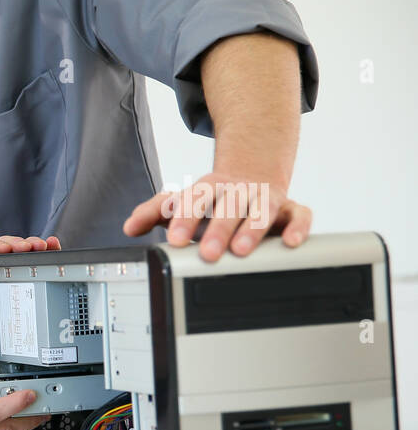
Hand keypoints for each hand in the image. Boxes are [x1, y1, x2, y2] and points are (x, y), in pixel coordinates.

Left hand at [0, 235, 60, 372]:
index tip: (10, 248)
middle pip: (5, 253)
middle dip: (19, 243)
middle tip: (32, 246)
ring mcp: (10, 288)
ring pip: (22, 258)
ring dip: (34, 246)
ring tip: (44, 247)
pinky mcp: (27, 296)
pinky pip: (36, 271)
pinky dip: (46, 257)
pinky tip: (52, 250)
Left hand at [123, 172, 311, 260]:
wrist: (251, 176)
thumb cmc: (212, 200)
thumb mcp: (183, 204)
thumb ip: (156, 212)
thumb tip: (129, 226)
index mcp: (210, 189)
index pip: (195, 199)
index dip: (184, 218)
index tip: (173, 239)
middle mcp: (239, 192)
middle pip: (229, 206)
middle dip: (217, 229)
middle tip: (207, 253)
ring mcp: (265, 199)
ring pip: (263, 209)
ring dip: (253, 229)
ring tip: (241, 250)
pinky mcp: (290, 209)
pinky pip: (300, 215)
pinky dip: (299, 227)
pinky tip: (290, 243)